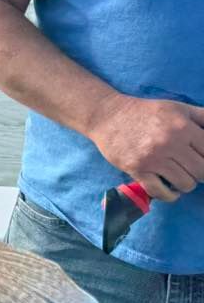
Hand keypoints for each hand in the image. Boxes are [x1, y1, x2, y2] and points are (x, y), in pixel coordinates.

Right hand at [88, 94, 203, 202]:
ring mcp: (152, 159)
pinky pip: (162, 192)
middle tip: (192, 167)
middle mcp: (169, 143)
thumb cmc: (146, 112)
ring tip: (179, 175)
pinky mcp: (137, 170)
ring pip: (186, 184)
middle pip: (202, 171)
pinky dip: (170, 195)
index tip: (200, 158)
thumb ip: (203, 117)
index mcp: (182, 126)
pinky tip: (170, 188)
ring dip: (186, 183)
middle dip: (200, 172)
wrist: (107, 116)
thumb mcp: (178, 108)